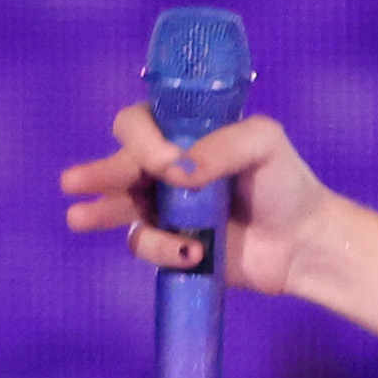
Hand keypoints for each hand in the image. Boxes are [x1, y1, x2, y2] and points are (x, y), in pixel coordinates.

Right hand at [61, 102, 342, 301]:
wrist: (304, 242)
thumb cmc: (286, 184)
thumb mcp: (263, 143)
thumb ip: (223, 144)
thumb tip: (180, 171)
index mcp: (183, 133)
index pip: (140, 125)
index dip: (142, 142)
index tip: (169, 165)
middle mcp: (167, 167)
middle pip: (120, 162)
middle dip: (99, 172)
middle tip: (73, 183)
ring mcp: (166, 208)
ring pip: (121, 206)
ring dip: (100, 211)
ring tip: (77, 217)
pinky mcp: (172, 245)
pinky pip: (146, 244)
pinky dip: (162, 249)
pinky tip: (191, 252)